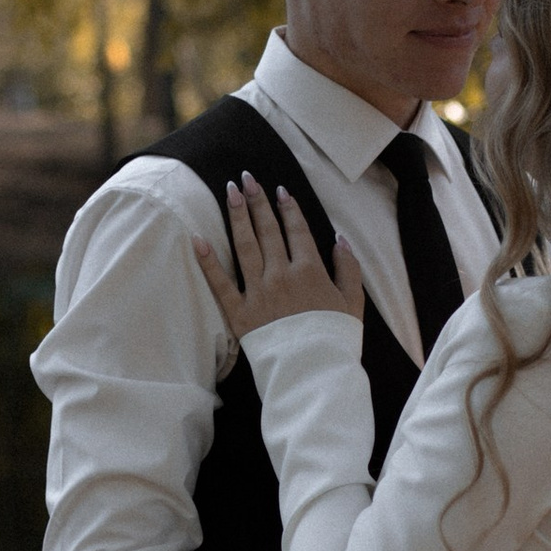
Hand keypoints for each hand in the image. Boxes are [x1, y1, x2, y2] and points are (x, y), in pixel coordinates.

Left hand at [191, 175, 366, 340]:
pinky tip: (197, 238)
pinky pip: (221, 283)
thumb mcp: (353, 302)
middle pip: (268, 232)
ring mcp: (259, 293)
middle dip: (257, 202)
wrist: (314, 372)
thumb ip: (348, 268)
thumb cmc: (335, 339)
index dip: (288, 209)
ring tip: (229, 192)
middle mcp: (282, 275)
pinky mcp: (240, 313)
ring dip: (237, 217)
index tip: (279, 191)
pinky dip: (208, 261)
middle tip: (247, 178)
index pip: (296, 231)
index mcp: (310, 271)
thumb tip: (340, 239)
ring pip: (245, 247)